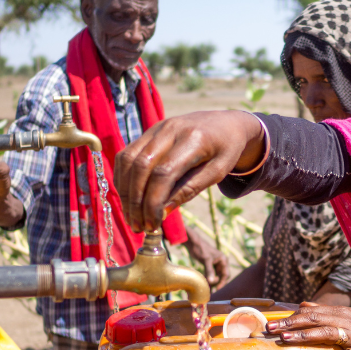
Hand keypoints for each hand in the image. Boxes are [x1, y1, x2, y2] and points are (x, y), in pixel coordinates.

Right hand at [114, 111, 264, 231]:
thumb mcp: (217, 172)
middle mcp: (170, 129)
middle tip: (137, 226)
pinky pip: (127, 155)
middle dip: (135, 201)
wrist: (226, 123)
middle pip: (141, 166)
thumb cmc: (225, 150)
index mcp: (193, 139)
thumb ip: (190, 190)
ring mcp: (156, 128)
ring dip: (125, 192)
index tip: (153, 225)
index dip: (153, 202)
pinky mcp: (148, 132)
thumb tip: (162, 212)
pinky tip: (129, 199)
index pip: (164, 173)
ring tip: (131, 217)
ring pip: (128, 160)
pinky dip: (124, 179)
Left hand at [184, 227, 229, 287]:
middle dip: (216, 283)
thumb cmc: (201, 249)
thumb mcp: (206, 260)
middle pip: (221, 276)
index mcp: (223, 260)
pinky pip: (211, 274)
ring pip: (216, 276)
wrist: (193, 243)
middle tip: (210, 289)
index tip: (217, 289)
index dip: (222, 282)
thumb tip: (212, 281)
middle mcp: (221, 262)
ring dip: (212, 281)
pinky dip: (208, 278)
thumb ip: (209, 270)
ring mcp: (215, 264)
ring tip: (207, 288)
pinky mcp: (210, 265)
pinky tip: (205, 283)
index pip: (226, 274)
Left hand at [265, 302, 350, 349]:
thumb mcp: (347, 316)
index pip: (311, 311)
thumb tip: (303, 305)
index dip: (291, 316)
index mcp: (339, 312)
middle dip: (290, 323)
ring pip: (324, 332)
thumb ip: (324, 311)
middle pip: (313, 319)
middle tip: (271, 328)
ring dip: (303, 335)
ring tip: (285, 338)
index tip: (274, 321)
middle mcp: (344, 320)